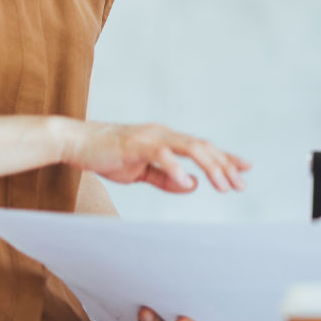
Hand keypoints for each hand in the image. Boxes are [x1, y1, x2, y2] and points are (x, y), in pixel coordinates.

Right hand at [60, 119, 249, 192]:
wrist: (74, 143)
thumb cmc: (107, 156)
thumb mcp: (141, 173)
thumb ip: (166, 179)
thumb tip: (192, 185)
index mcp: (167, 140)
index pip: (204, 148)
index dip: (226, 158)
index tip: (246, 169)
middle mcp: (164, 135)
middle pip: (203, 147)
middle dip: (225, 166)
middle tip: (240, 185)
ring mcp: (150, 137)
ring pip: (189, 148)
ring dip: (209, 166)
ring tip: (223, 186)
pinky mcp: (134, 144)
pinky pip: (160, 155)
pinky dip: (176, 169)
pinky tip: (188, 183)